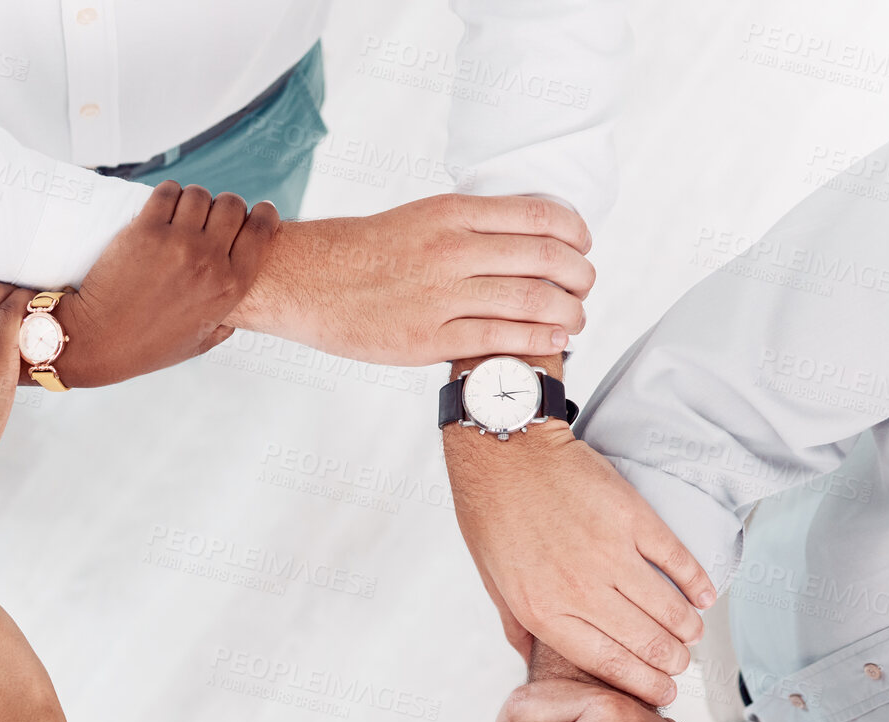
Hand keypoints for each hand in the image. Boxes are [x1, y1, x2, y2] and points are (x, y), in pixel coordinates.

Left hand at [48, 182, 278, 386]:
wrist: (100, 340)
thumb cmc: (148, 346)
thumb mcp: (201, 341)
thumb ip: (225, 322)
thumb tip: (237, 312)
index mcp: (230, 287)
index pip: (262, 230)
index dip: (262, 215)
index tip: (255, 213)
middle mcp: (209, 261)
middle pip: (232, 205)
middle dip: (224, 207)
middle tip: (209, 218)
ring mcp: (178, 243)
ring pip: (200, 195)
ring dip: (192, 201)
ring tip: (181, 216)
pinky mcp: (146, 230)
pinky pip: (167, 192)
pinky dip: (167, 196)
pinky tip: (161, 209)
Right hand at [227, 194, 594, 365]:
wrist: (304, 280)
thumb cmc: (363, 252)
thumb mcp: (419, 218)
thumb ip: (469, 226)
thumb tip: (521, 236)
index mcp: (452, 213)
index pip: (540, 214)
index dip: (575, 232)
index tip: (582, 245)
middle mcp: (452, 249)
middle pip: (546, 258)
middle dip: (580, 275)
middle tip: (584, 286)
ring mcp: (441, 296)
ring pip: (532, 300)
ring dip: (569, 312)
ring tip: (576, 318)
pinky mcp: (429, 338)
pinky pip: (502, 338)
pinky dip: (540, 340)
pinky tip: (557, 340)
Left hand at [444, 424, 714, 704]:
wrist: (505, 450)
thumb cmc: (492, 513)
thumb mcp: (492, 579)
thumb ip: (517, 623)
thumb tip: (530, 658)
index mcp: (543, 611)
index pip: (606, 663)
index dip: (641, 683)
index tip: (661, 694)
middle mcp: (579, 589)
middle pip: (644, 641)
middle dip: (671, 662)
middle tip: (682, 667)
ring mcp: (609, 553)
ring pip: (666, 607)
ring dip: (687, 627)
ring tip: (694, 636)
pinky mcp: (632, 518)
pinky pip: (676, 560)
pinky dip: (697, 581)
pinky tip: (706, 595)